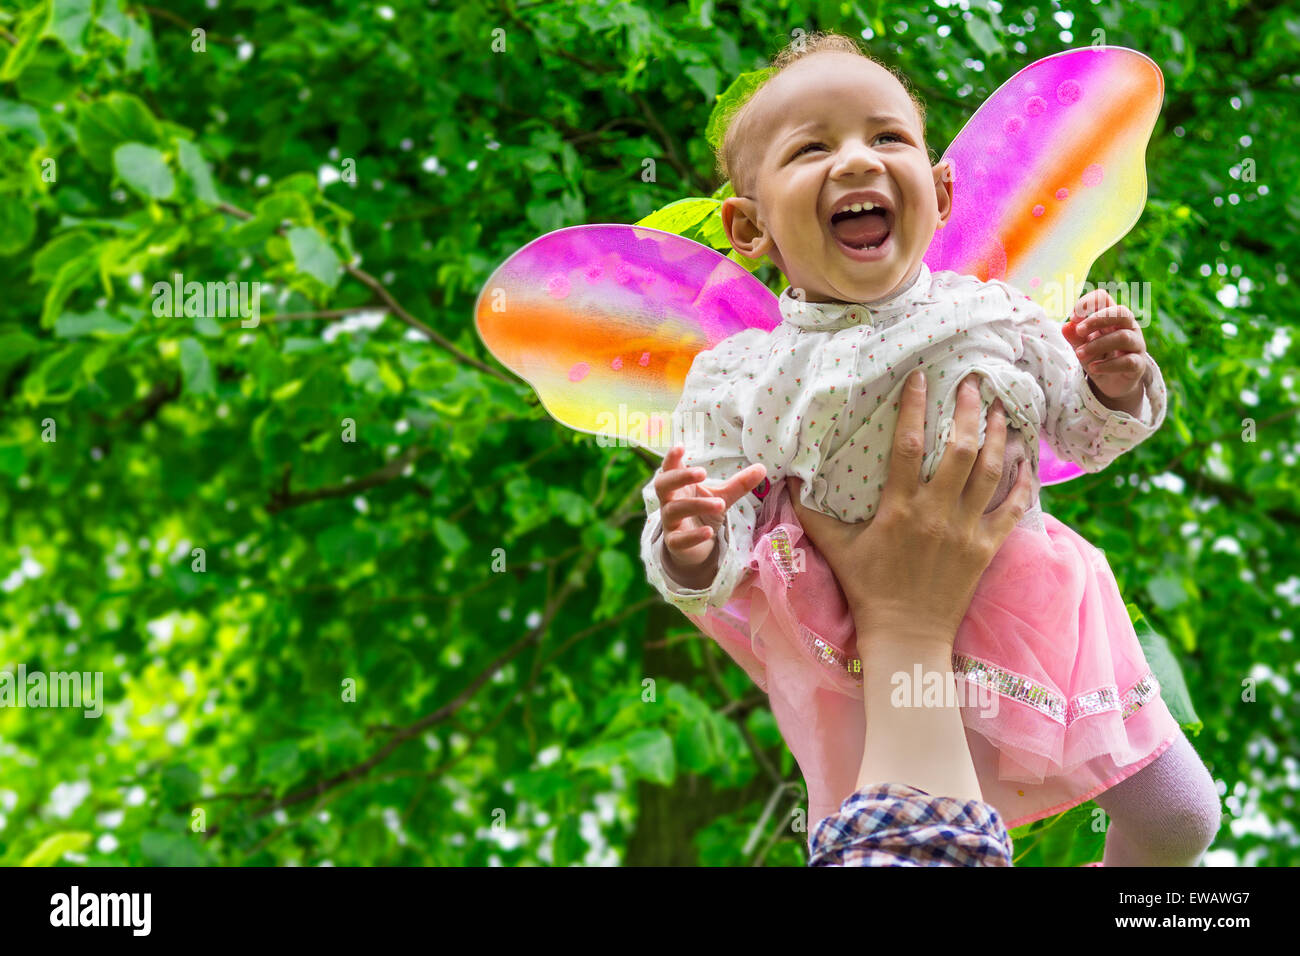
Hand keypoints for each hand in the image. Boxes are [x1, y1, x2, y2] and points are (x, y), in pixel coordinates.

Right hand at [654, 445, 765, 568]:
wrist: (692, 547)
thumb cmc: (702, 514)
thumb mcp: (721, 497)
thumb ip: (738, 484)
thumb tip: (763, 467)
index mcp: (679, 486)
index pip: (669, 468)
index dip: (672, 458)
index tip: (681, 446)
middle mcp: (670, 501)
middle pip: (663, 485)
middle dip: (680, 477)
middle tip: (703, 472)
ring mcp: (670, 522)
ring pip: (675, 510)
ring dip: (697, 505)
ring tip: (720, 504)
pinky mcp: (675, 543)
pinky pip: (679, 539)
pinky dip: (694, 535)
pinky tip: (709, 531)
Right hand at [788, 370, 1032, 647]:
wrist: (906, 635)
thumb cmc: (867, 588)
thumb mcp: (833, 547)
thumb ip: (811, 511)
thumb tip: (787, 479)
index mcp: (899, 508)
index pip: (908, 445)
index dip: (914, 407)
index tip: (920, 377)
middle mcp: (936, 513)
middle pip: (959, 449)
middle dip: (968, 410)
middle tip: (973, 382)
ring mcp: (966, 530)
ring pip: (990, 471)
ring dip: (997, 435)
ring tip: (1000, 407)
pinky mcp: (987, 548)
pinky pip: (1014, 508)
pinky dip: (1024, 480)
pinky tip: (1025, 456)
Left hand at [1062, 290, 1148, 401]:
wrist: (1112, 383)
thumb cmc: (1098, 357)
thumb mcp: (1082, 347)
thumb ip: (1075, 337)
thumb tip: (1066, 326)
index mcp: (1112, 317)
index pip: (1104, 298)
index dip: (1088, 303)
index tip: (1073, 318)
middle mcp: (1128, 327)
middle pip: (1121, 312)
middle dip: (1098, 319)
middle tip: (1079, 331)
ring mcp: (1136, 345)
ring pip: (1123, 337)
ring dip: (1098, 344)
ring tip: (1079, 354)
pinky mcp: (1138, 364)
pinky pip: (1128, 361)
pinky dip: (1108, 365)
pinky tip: (1093, 368)